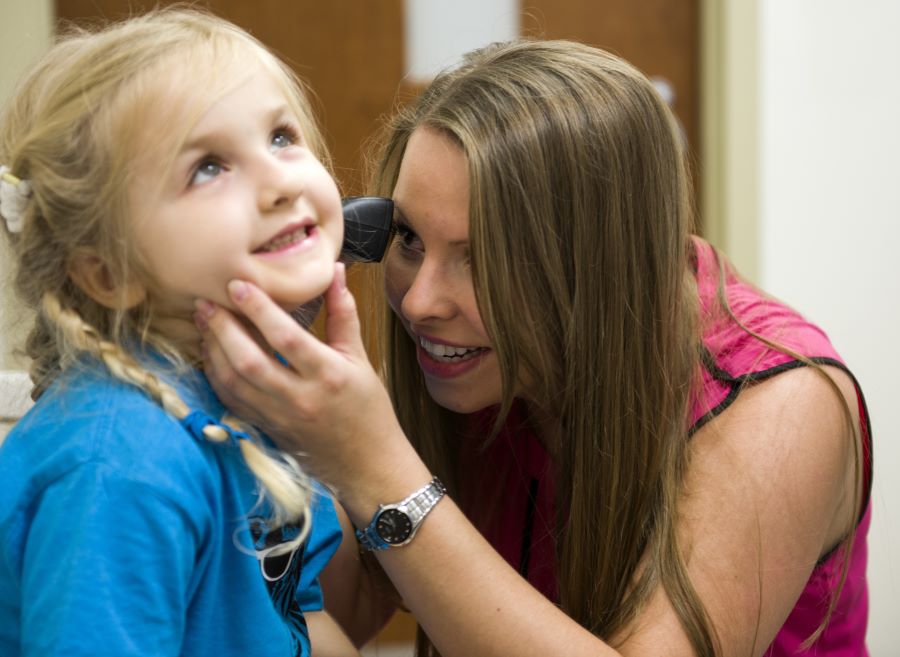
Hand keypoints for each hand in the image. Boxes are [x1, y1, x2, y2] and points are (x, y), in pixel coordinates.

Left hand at [195, 263, 429, 515]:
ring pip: (233, 381)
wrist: (367, 465)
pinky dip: (216, 374)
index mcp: (329, 375)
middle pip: (249, 360)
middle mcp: (300, 398)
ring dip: (213, 349)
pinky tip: (212, 353)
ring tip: (204, 321)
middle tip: (207, 301)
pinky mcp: (265, 429)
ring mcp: (279, 418)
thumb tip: (333, 269)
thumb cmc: (368, 409)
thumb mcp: (360, 359)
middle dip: (223, 327)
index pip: (286, 337)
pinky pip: (231, 400)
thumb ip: (343, 313)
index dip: (259, 309)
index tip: (238, 284)